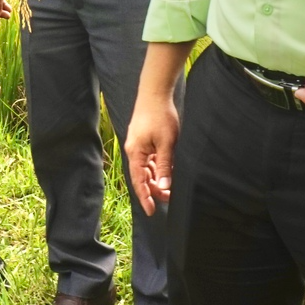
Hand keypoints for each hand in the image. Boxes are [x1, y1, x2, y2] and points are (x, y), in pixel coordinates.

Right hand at [124, 94, 179, 214]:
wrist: (155, 93)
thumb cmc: (160, 116)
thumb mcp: (167, 143)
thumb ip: (164, 166)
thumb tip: (163, 186)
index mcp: (135, 153)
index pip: (139, 181)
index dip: (145, 198)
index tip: (152, 212)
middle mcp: (134, 151)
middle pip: (142, 176)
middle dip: (154, 189)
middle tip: (170, 198)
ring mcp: (139, 144)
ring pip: (147, 168)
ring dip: (157, 178)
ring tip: (171, 186)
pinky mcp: (144, 139)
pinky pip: (150, 159)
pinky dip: (158, 166)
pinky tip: (169, 170)